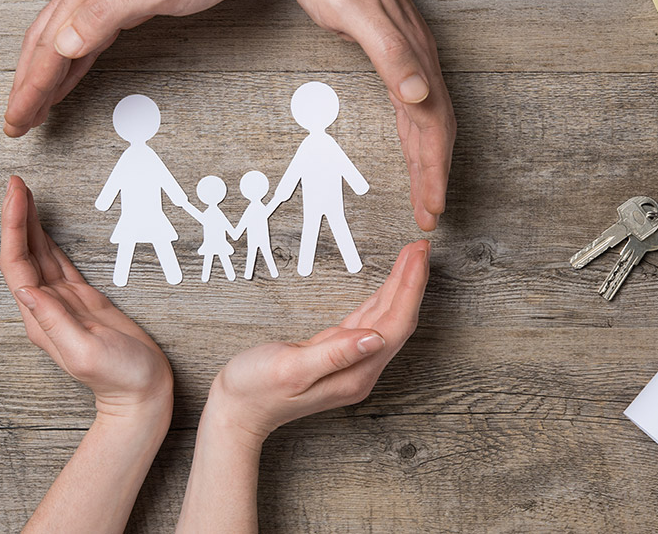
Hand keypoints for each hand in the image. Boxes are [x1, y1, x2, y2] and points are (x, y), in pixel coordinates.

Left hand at [0, 175, 172, 420]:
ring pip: (37, 254)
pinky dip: (47, 239)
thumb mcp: (86, 352)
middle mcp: (45, 307)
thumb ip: (54, 321)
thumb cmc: (120, 377)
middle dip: (16, 216)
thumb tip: (25, 289)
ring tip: (22, 193)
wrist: (142, 393)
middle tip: (14, 182)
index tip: (16, 196)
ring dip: (28, 223)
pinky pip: (57, 261)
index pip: (17, 265)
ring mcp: (62, 302)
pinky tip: (42, 224)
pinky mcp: (81, 299)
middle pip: (21, 253)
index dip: (14, 228)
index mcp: (41, 318)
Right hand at [4, 0, 279, 136]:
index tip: (17, 115)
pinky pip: (82, 40)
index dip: (31, 85)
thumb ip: (108, 13)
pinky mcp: (120, 2)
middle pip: (43, 44)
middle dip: (25, 86)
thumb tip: (65, 43)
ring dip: (40, 78)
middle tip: (14, 122)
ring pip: (58, 43)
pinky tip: (62, 80)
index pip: (50, 44)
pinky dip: (66, 66)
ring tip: (29, 109)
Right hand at [208, 240, 428, 439]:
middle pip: (397, 321)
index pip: (394, 326)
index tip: (418, 257)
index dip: (409, 289)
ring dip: (399, 287)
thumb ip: (335, 354)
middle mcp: (360, 371)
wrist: (237, 409)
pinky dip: (380, 299)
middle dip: (411, 282)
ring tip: (411, 258)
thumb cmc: (256, 389)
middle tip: (420, 247)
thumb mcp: (291, 368)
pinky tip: (387, 287)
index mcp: (355, 374)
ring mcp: (351, 364)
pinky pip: (368, 322)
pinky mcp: (337, 355)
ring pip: (385, 320)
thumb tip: (375, 337)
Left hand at [282, 0, 455, 231]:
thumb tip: (420, 97)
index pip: (431, 127)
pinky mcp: (394, 50)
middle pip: (436, 130)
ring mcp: (409, 55)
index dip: (432, 172)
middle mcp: (418, 60)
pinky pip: (413, 104)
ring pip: (427, 119)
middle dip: (435, 176)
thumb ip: (390, 55)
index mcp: (413, 57)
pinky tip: (411, 145)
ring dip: (428, 160)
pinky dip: (415, 134)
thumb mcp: (354, 13)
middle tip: (431, 215)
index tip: (432, 209)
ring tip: (427, 194)